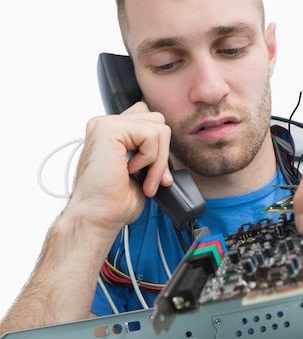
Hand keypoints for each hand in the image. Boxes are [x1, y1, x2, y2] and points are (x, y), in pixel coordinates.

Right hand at [69, 102, 172, 230]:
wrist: (96, 217)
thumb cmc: (113, 202)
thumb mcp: (141, 170)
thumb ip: (150, 150)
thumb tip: (169, 146)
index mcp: (113, 133)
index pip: (152, 122)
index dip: (160, 149)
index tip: (155, 176)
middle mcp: (107, 125)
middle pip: (158, 121)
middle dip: (162, 154)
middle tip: (150, 179)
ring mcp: (105, 124)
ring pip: (158, 127)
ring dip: (157, 160)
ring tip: (142, 179)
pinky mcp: (107, 129)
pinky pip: (151, 135)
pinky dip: (150, 159)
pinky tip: (131, 172)